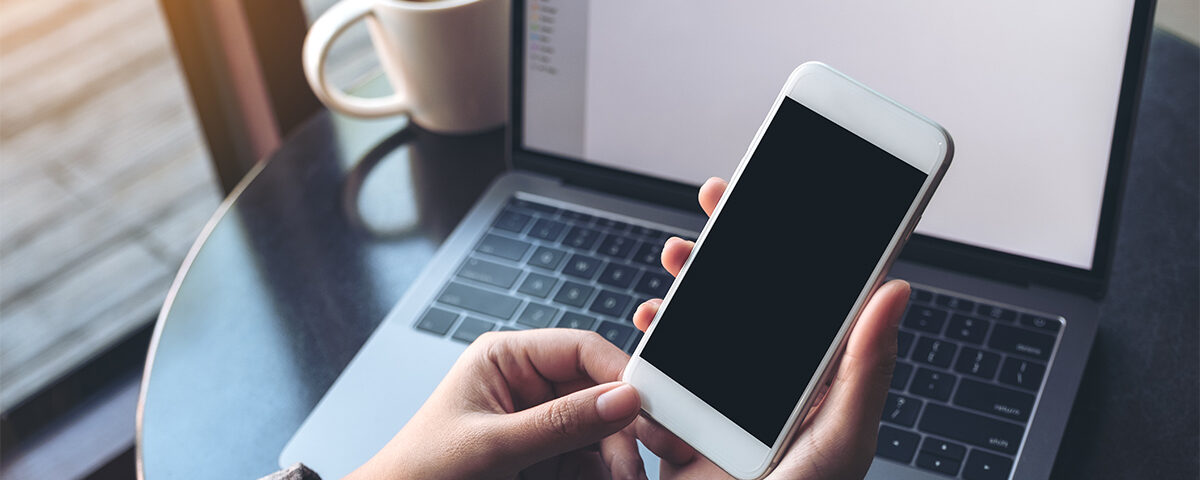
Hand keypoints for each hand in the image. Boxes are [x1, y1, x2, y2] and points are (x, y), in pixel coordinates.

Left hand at [345, 329, 648, 479]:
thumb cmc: (420, 473)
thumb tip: (623, 398)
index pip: (580, 349)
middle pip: (600, 393)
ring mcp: (539, 423)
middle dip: (619, 430)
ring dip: (615, 459)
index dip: (620, 372)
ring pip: (601, 432)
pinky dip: (601, 474)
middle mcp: (528, 384)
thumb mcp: (493, 447)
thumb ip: (560, 423)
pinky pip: (589, 460)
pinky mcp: (546, 457)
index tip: (648, 405)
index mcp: (506, 359)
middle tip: (630, 469)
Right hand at [631, 177, 909, 478]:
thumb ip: (864, 368)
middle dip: (730, 247)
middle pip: (753, 300)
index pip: (814, 296)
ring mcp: (727, 407)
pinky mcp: (685, 429)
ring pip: (705, 328)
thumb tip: (895, 288)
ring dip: (688, 288)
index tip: (778, 195)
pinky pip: (666, 374)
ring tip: (677, 259)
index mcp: (819, 383)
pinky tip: (647, 326)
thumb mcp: (838, 441)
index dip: (799, 241)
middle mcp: (774, 388)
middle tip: (715, 206)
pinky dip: (652, 344)